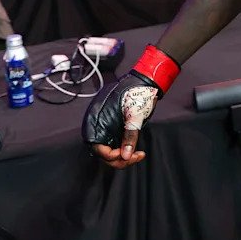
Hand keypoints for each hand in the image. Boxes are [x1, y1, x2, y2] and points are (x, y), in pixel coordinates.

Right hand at [83, 44, 179, 167]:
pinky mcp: (111, 124)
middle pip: (102, 151)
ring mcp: (104, 124)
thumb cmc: (138, 93)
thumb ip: (129, 136)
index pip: (97, 147)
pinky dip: (122, 148)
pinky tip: (134, 149)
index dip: (111, 156)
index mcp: (97, 118)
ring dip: (121, 155)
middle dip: (118, 158)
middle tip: (136, 157)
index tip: (126, 155)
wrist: (144, 80)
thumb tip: (125, 156)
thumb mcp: (136, 116)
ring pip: (108, 148)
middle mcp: (97, 122)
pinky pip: (112, 142)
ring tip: (137, 154)